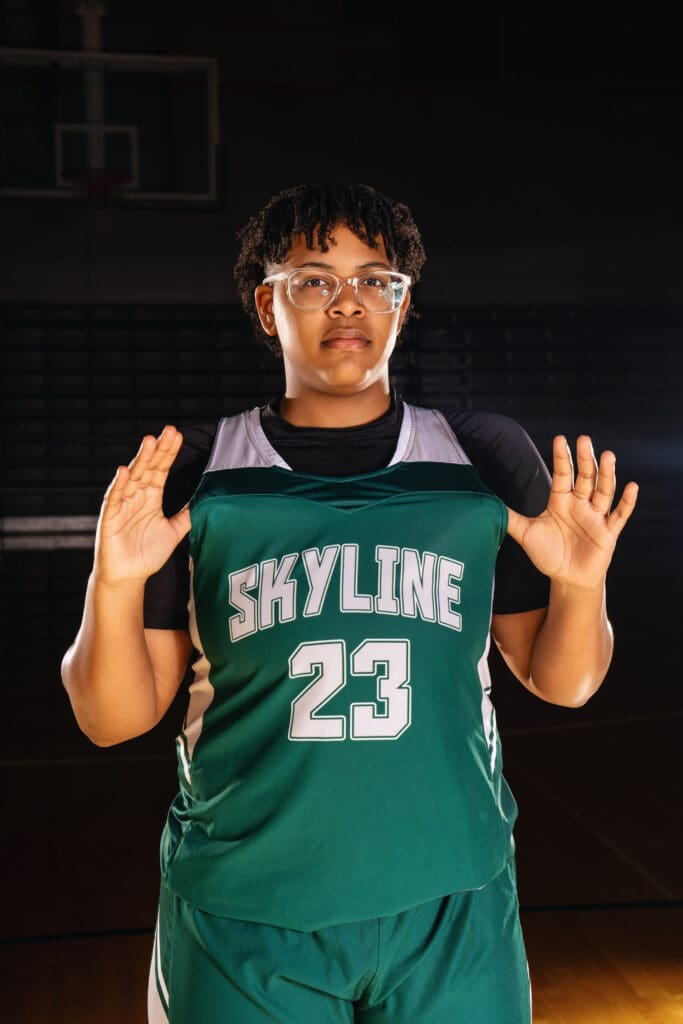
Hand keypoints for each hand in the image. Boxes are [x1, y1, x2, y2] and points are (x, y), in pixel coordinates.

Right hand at [94, 425, 190, 586]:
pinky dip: (119, 484)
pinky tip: (125, 471)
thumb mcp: (174, 531)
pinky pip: (114, 498)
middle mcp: (136, 496)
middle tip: (169, 431)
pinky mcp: (110, 518)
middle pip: (148, 468)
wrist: (127, 577)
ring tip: (150, 442)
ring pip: (132, 477)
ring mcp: (122, 505)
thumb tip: (206, 500)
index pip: (161, 469)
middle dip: (159, 450)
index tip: (178, 436)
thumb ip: (187, 515)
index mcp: (151, 497)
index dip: (169, 453)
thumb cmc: (147, 554)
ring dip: (141, 460)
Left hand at [506, 435, 638, 590]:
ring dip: (606, 474)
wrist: (568, 579)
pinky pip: (620, 515)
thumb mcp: (526, 533)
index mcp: (561, 501)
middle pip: (584, 477)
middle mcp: (580, 504)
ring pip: (603, 491)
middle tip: (585, 439)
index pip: (562, 474)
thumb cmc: (549, 554)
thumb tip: (486, 503)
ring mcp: (596, 517)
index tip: (560, 438)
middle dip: (585, 459)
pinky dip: (627, 502)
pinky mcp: (608, 532)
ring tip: (608, 456)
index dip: (562, 457)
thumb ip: (510, 517)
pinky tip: (632, 487)